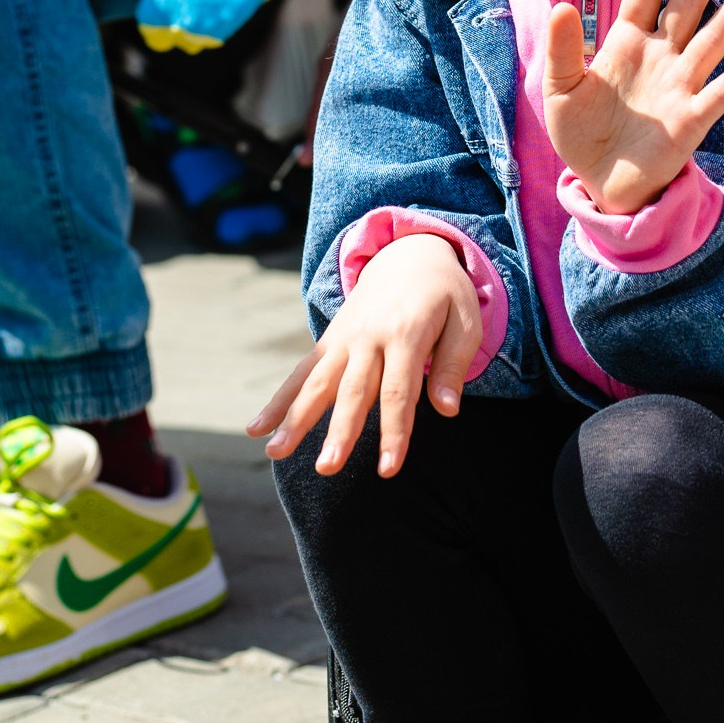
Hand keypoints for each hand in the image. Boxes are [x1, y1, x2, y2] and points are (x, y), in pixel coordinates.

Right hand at [249, 233, 482, 477]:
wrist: (408, 253)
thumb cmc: (445, 294)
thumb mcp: (466, 320)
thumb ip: (454, 364)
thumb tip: (447, 410)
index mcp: (406, 333)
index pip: (399, 391)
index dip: (394, 431)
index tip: (388, 469)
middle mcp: (369, 337)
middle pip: (353, 391)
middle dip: (339, 432)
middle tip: (327, 468)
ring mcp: (344, 339)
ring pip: (317, 383)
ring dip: (296, 419)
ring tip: (276, 452)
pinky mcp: (329, 342)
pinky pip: (300, 372)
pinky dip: (278, 400)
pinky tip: (257, 429)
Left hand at [545, 0, 723, 214]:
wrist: (601, 184)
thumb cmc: (581, 134)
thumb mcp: (559, 90)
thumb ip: (562, 49)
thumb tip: (561, 6)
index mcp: (626, 44)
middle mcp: (660, 57)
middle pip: (688, 3)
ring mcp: (681, 86)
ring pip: (714, 38)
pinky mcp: (692, 120)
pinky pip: (721, 93)